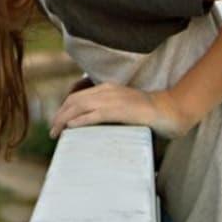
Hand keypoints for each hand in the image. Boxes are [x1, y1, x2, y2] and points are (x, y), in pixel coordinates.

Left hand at [50, 84, 189, 139]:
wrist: (169, 110)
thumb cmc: (148, 113)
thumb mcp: (123, 107)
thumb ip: (108, 111)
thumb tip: (93, 123)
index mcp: (107, 88)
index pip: (77, 97)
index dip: (64, 109)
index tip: (57, 123)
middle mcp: (107, 91)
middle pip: (74, 101)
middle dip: (59, 116)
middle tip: (53, 131)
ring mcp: (113, 99)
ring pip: (80, 107)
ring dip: (64, 120)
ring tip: (57, 132)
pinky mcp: (119, 110)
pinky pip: (94, 115)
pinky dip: (80, 121)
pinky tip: (71, 128)